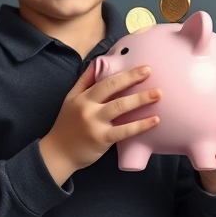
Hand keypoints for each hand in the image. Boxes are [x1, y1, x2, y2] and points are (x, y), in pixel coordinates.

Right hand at [40, 63, 161, 184]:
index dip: (124, 73)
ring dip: (141, 99)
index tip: (143, 68)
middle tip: (151, 71)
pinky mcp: (102, 139)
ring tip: (158, 94)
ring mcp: (95, 123)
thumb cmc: (67, 125)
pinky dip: (141, 125)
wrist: (57, 153)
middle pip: (112, 88)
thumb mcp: (70, 100)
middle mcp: (88, 107)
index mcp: (82, 96)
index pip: (105, 80)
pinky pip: (125, 130)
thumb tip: (98, 63)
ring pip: (120, 107)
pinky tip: (155, 120)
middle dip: (133, 78)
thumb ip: (84, 82)